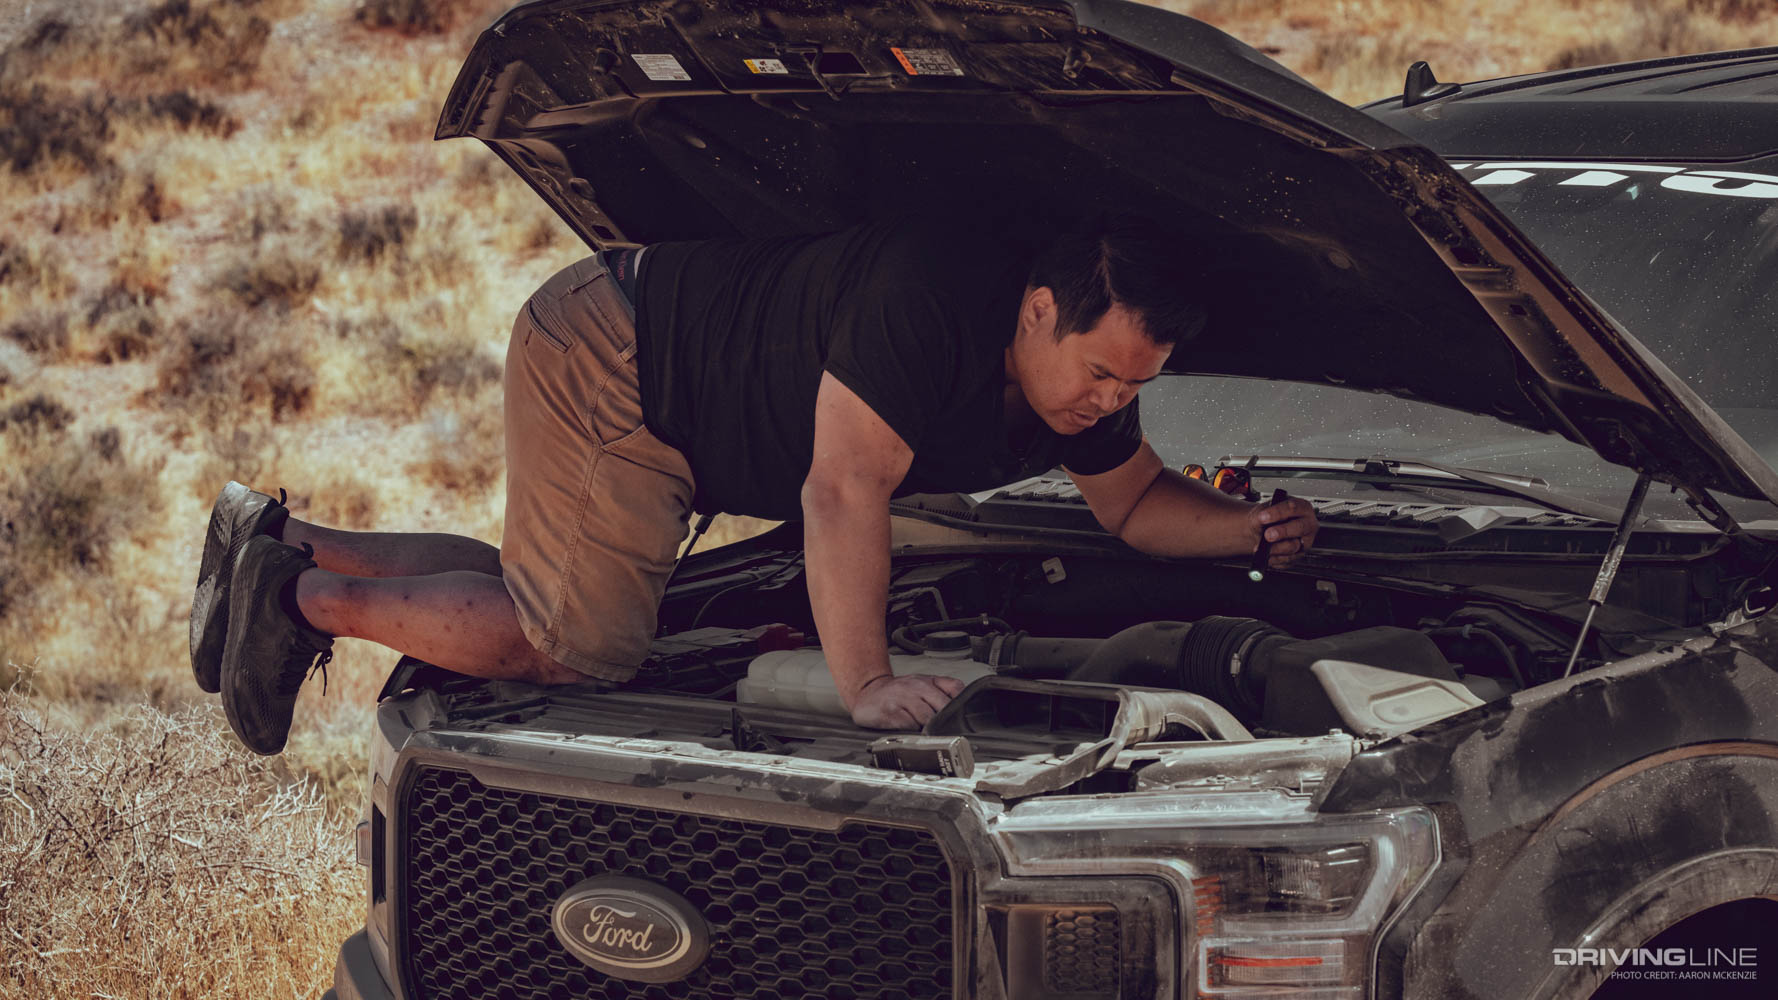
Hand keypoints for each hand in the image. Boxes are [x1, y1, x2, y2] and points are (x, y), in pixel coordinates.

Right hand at [847, 673, 965, 729]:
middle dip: (946, 721)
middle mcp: (916, 686)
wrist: (867, 693)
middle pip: (943, 707)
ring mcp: (902, 698)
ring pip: (926, 718)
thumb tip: (965, 711)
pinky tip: (908, 730)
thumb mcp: (923, 686)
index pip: (955, 689)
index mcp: (928, 680)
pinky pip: (908, 726)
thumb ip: (944, 692)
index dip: (961, 705)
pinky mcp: (889, 712)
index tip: (961, 718)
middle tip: (945, 731)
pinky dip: (911, 732)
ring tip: (924, 731)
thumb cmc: (898, 693)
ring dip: (928, 728)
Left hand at [1254, 497, 1318, 568]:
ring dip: (1275, 548)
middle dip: (1282, 532)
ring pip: (1293, 546)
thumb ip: (1261, 516)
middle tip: (1268, 535)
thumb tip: (1259, 522)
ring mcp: (1305, 541)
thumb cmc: (1268, 518)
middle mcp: (1307, 524)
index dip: (1277, 513)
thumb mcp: (1262, 512)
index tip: (1262, 517)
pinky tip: (1266, 556)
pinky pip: (1288, 560)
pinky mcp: (1299, 555)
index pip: (1293, 508)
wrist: (1262, 530)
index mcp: (1302, 507)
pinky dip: (1275, 558)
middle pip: (1299, 528)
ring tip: (1261, 548)